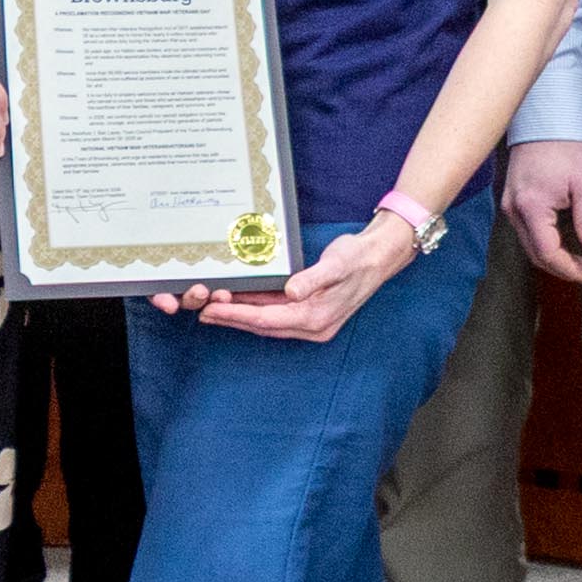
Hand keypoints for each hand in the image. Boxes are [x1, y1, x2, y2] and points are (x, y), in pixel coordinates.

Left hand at [171, 208, 411, 343]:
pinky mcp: (311, 311)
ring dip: (242, 316)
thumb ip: (312, 280)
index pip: (267, 319)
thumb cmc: (357, 258)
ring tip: (213, 309)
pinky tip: (240, 301)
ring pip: (268, 321)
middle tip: (202, 312)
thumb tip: (292, 292)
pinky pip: (277, 313)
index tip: (213, 310)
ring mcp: (312, 321)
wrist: (379, 256)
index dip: (238, 316)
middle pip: (263, 325)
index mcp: (316, 318)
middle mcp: (313, 326)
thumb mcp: (336, 265)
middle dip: (233, 319)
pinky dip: (256, 308)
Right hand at [504, 141, 581, 286]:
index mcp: (532, 207)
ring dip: (550, 256)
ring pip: (527, 243)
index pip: (547, 252)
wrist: (547, 120)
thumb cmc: (567, 147)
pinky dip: (541, 242)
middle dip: (560, 267)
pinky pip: (524, 230)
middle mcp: (514, 209)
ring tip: (576, 258)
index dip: (568, 269)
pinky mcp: (510, 198)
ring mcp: (508, 203)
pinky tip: (559, 240)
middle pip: (534, 253)